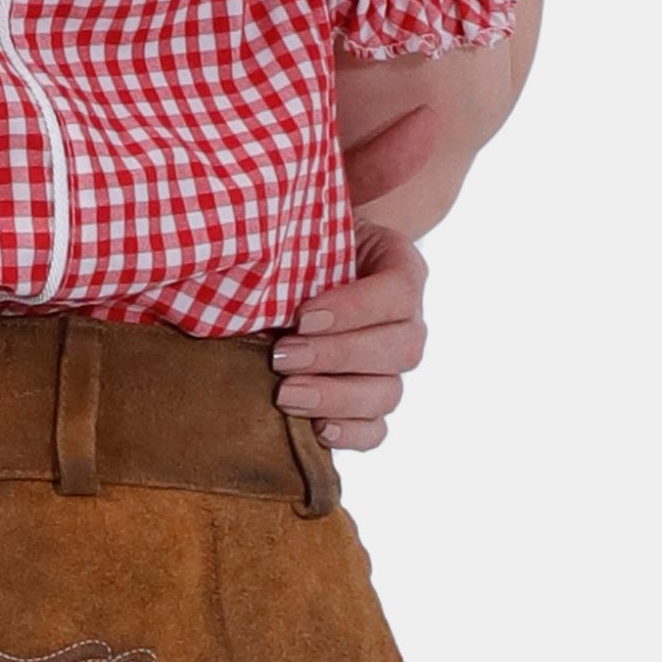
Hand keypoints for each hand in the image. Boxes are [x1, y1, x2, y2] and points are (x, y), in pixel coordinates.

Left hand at [269, 220, 427, 450]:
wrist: (304, 265)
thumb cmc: (307, 242)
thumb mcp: (310, 227)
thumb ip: (299, 238)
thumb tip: (253, 255)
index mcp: (402, 269)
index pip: (398, 292)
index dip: (354, 309)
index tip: (301, 315)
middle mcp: (408, 321)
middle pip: (399, 349)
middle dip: (335, 356)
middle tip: (281, 356)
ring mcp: (394, 367)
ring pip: (388, 392)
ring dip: (335, 396)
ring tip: (284, 393)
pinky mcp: (372, 402)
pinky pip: (377, 430)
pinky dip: (350, 434)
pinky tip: (316, 427)